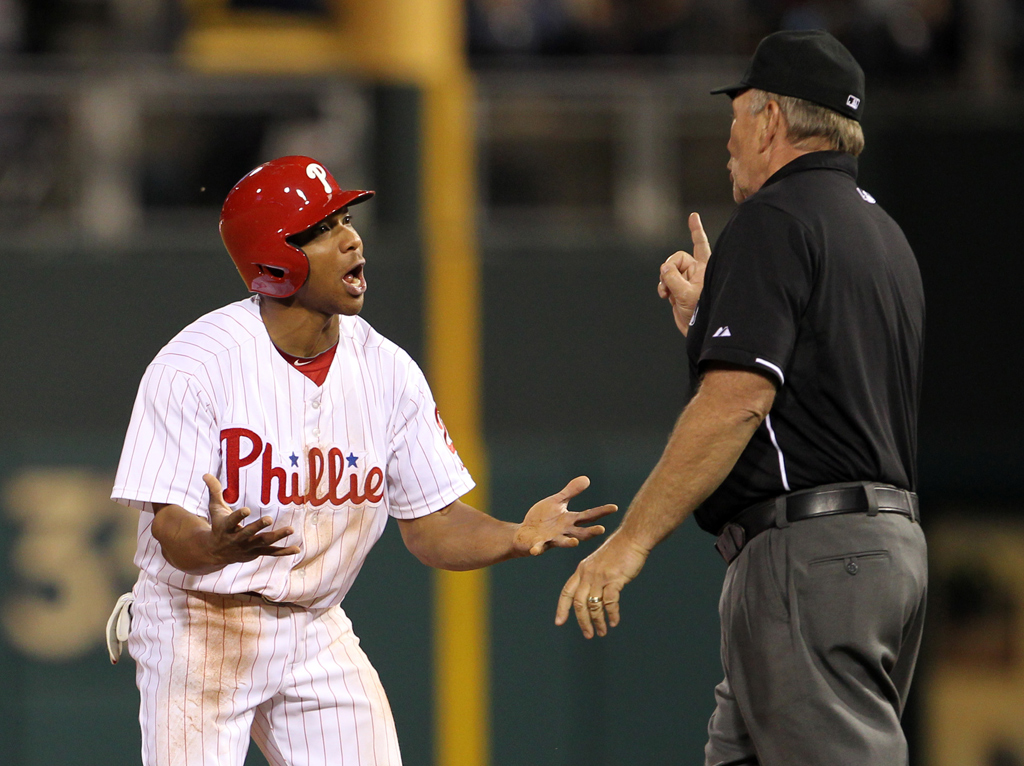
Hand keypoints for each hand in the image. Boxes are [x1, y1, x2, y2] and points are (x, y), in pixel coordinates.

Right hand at [202, 473, 300, 564]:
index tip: (246, 510)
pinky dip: (284, 551)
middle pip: (248, 533)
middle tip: (269, 519)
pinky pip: (272, 553)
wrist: (215, 552)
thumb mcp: (215, 509)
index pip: (232, 521)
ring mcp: (247, 547)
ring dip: (277, 536)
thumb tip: (206, 474)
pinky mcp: (256, 553)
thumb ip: (215, 492)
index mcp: (226, 528)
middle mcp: (236, 539)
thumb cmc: (218, 526)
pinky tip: (297, 549)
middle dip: (258, 527)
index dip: (238, 516)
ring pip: (263, 542)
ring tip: (290, 529)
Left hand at [512, 476, 616, 556]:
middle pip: (581, 533)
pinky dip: (538, 548)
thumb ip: (571, 492)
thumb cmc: (543, 518)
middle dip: (591, 532)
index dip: (601, 512)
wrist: (525, 533)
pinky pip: (539, 547)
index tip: (614, 507)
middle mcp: (564, 532)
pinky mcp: (538, 545)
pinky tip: (536, 550)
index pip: (588, 516)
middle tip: (601, 530)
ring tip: (574, 543)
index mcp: (570, 521)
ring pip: (563, 542)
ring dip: (568, 542)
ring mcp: (552, 539)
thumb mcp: (557, 502)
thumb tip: (587, 478)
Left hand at [555, 532, 648, 638]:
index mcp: (581, 570)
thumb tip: (593, 596)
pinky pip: (610, 602)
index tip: (559, 622)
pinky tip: (614, 621)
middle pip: (579, 604)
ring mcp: (600, 577)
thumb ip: (592, 577)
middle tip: (588, 634)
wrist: (632, 538)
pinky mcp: (614, 579)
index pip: (566, 592)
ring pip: (594, 605)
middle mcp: (587, 574)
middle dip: (582, 622)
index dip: (562, 608)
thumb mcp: (598, 562)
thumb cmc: (618, 551)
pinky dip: (612, 614)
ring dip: (598, 621)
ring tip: (602, 632)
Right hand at [658, 212, 710, 335]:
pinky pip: (665, 282)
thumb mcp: (686, 294)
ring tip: (666, 293)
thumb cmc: (701, 312)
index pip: (700, 244)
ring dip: (664, 280)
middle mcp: (696, 272)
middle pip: (677, 258)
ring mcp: (686, 281)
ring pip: (668, 271)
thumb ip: (673, 278)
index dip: (696, 230)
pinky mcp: (677, 290)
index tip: (693, 216)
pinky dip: (662, 288)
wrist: (697, 331)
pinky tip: (664, 296)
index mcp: (704, 268)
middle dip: (669, 268)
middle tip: (667, 281)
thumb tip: (663, 268)